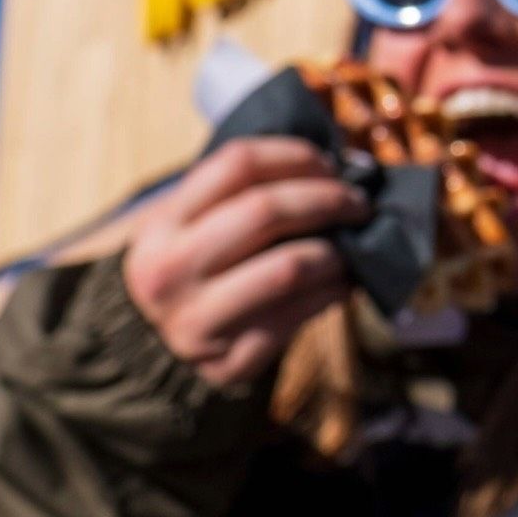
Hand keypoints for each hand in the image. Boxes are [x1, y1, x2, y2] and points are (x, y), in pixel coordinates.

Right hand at [124, 137, 367, 386]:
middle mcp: (169, 272)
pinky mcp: (230, 360)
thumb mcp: (193, 224)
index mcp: (160, 225)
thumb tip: (335, 169)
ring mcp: (197, 320)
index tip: (329, 165)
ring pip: (289, 268)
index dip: (296, 156)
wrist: (160, 346)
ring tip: (353, 246)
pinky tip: (343, 282)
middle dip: (326, 199)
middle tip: (358, 203)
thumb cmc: (197, 266)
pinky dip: (334, 290)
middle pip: (265, 211)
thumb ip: (245, 192)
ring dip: (335, 251)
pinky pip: (300, 314)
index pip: (237, 164)